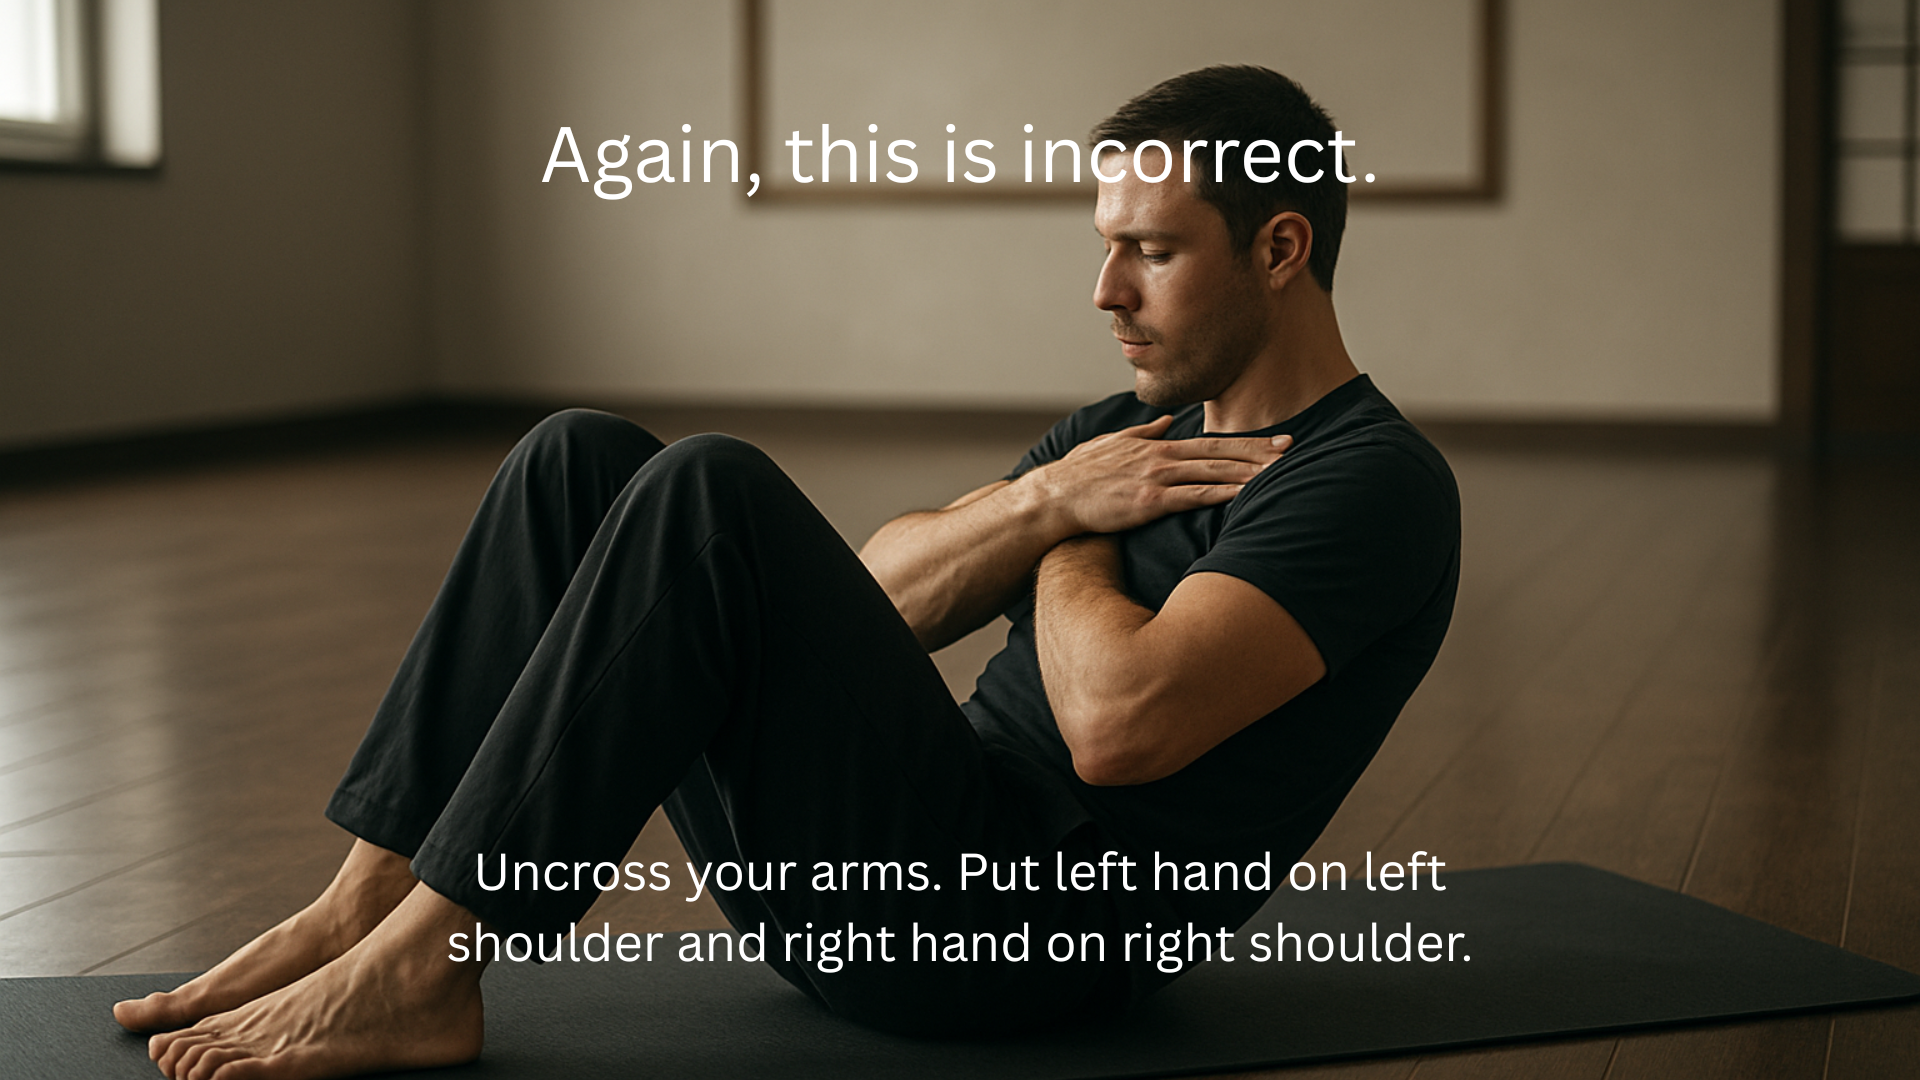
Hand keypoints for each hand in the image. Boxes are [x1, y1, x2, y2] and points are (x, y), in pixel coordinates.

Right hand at [1030, 414, 1289, 534]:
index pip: (1211, 442)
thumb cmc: (1079, 475)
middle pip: (1220, 453)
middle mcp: (1161, 456)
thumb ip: (1141, 432)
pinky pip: (1193, 497)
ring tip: (1280, 473)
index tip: (1275, 441)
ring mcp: (1156, 477)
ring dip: (1249, 472)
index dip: (1246, 441)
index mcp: (1156, 445)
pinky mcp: (1149, 500)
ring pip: (1213, 473)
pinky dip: (1223, 494)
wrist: (1054, 497)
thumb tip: (1163, 423)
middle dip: (1258, 451)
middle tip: (1293, 448)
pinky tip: (1245, 495)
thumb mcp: (1111, 444)